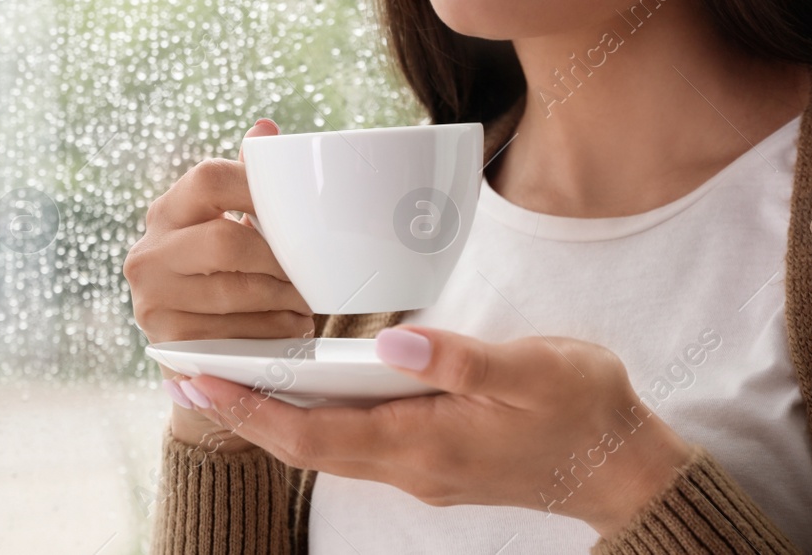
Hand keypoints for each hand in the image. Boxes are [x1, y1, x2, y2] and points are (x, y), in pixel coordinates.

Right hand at [124, 118, 314, 450]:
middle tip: (310, 271)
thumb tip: (264, 129)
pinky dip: (272, 330)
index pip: (209, 180)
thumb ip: (246, 180)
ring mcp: (153, 299)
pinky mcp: (168, 341)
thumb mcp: (226, 222)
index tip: (296, 207)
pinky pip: (232, 333)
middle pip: (225, 240)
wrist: (188, 337)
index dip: (257, 187)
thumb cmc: (218, 269)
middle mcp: (148, 251)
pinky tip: (290, 326)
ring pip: (234, 291)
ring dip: (283, 298)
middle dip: (278, 258)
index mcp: (166, 211)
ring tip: (307, 300)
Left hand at [172, 325, 696, 536]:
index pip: (313, 434)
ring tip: (231, 376)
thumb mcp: (531, 370)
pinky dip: (318, 417)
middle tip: (188, 376)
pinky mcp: (435, 457)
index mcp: (423, 443)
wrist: (623, 466)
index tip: (199, 382)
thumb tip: (392, 344)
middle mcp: (410, 465)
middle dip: (244, 413)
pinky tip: (309, 386)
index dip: (251, 410)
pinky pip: (357, 441)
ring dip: (276, 416)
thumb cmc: (583, 410)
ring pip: (328, 445)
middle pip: (306, 445)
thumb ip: (460, 360)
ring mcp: (421, 467)